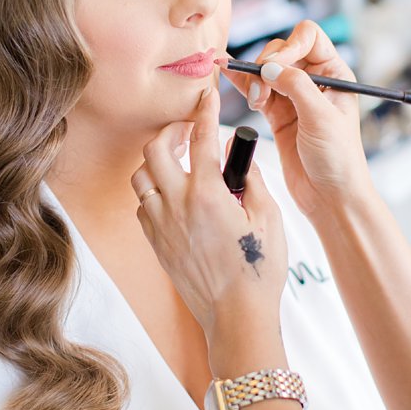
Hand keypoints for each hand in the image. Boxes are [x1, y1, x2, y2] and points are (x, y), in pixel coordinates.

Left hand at [132, 84, 287, 354]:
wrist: (235, 315)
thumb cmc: (258, 269)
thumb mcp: (269, 218)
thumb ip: (252, 179)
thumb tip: (239, 154)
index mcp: (207, 195)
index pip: (200, 138)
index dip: (203, 110)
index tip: (205, 94)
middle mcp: (176, 205)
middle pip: (155, 150)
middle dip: (170, 132)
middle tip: (186, 131)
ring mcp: (160, 224)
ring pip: (141, 177)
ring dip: (156, 163)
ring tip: (178, 162)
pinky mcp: (154, 242)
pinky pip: (142, 205)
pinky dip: (153, 193)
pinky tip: (173, 195)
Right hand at [222, 19, 372, 217]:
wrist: (328, 195)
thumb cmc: (338, 159)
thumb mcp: (321, 118)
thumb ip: (296, 87)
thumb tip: (271, 66)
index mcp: (335, 75)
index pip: (308, 38)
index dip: (289, 46)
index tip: (277, 67)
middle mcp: (315, 81)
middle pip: (281, 52)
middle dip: (266, 68)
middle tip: (263, 93)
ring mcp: (293, 97)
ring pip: (264, 71)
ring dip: (253, 81)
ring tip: (256, 104)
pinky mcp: (276, 113)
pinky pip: (254, 90)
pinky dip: (241, 83)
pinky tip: (227, 74)